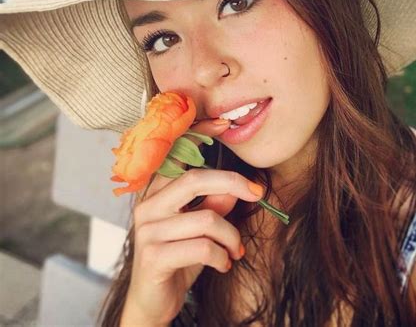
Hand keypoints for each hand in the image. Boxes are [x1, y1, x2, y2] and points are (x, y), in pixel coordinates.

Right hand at [120, 119, 263, 324]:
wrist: (153, 302)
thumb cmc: (179, 258)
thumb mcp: (200, 228)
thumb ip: (213, 203)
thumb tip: (234, 187)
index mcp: (157, 192)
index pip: (174, 154)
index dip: (197, 133)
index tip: (225, 124)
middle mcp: (147, 206)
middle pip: (195, 179)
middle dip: (233, 183)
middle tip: (257, 194)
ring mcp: (147, 231)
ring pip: (207, 219)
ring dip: (232, 236)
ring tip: (236, 249)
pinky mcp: (153, 257)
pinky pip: (202, 248)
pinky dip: (222, 256)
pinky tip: (224, 264)